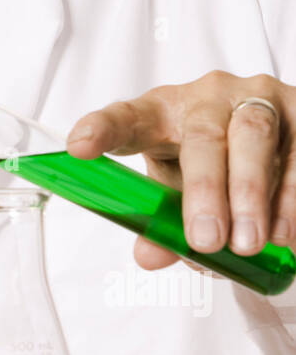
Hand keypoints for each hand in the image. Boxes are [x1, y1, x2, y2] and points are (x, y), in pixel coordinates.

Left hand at [65, 71, 295, 271]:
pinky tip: (284, 234)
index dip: (102, 129)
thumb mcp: (181, 189)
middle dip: (204, 191)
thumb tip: (150, 257)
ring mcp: (259, 99)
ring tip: (249, 244)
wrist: (276, 136)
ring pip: (254, 137)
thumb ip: (163, 226)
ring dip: (252, 194)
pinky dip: (290, 197)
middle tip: (205, 240)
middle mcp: (210, 96)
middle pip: (203, 134)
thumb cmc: (213, 161)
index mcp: (165, 111)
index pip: (127, 117)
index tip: (79, 146)